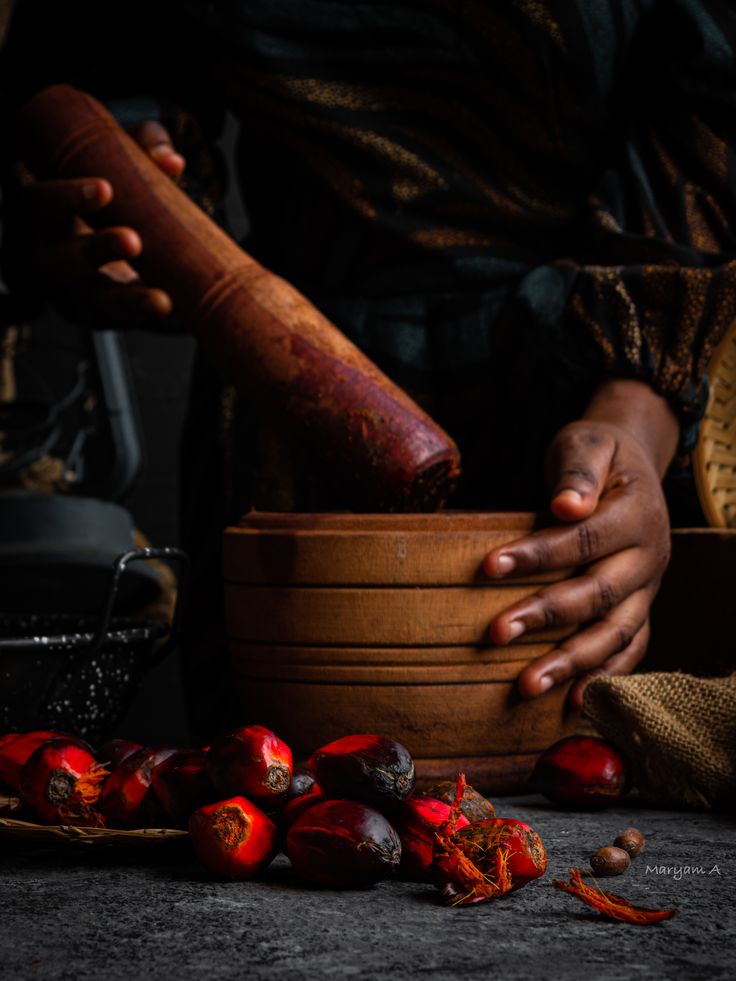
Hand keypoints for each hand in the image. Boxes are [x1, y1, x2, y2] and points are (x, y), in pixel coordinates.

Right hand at [6, 121, 184, 327]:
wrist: (132, 237)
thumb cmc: (117, 190)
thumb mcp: (128, 159)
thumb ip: (147, 148)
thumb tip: (172, 162)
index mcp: (49, 211)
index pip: (39, 201)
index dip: (67, 196)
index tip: (106, 189)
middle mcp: (54, 252)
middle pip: (59, 258)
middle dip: (95, 249)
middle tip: (132, 240)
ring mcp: (74, 289)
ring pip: (90, 300)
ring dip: (126, 300)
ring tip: (161, 300)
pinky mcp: (98, 314)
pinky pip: (117, 322)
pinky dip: (144, 317)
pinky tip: (169, 310)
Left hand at [484, 380, 678, 709]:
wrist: (635, 466)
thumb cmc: (599, 453)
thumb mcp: (589, 443)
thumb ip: (578, 472)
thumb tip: (566, 505)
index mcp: (637, 515)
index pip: (584, 539)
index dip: (538, 554)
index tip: (489, 566)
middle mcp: (650, 557)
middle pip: (598, 593)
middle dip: (546, 615)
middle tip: (496, 633)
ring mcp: (649, 589)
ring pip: (615, 633)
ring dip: (571, 662)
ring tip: (527, 685)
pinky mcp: (641, 608)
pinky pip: (629, 649)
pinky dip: (604, 677)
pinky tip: (570, 702)